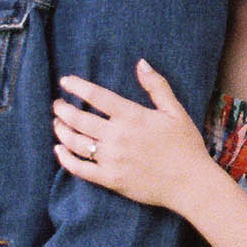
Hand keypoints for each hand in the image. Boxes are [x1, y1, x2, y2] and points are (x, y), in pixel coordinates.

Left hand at [54, 61, 214, 213]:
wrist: (190, 183)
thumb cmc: (185, 145)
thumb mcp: (175, 111)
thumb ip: (157, 86)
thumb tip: (141, 63)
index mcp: (133, 116)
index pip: (97, 96)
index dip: (77, 87)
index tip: (65, 81)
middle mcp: (118, 136)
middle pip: (80, 119)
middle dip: (63, 109)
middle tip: (56, 104)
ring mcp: (112, 159)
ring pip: (75, 142)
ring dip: (61, 131)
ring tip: (57, 123)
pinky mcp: (110, 179)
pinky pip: (80, 169)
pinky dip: (65, 159)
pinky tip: (59, 150)